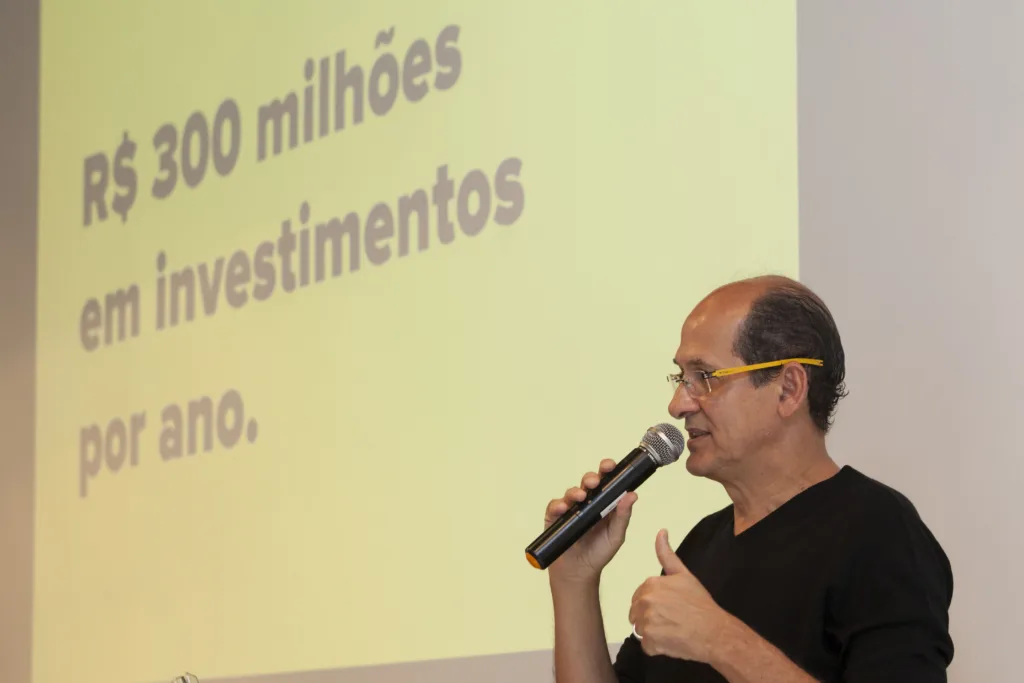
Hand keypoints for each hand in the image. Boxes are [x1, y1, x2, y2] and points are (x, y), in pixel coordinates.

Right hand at [543, 459, 637, 583]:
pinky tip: (563, 508)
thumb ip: (623, 515)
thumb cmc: (599, 552)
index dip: (608, 471)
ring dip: (575, 491)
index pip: (606, 481)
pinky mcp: (555, 517)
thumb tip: (633, 495)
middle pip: (588, 482)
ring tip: (580, 497)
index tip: (611, 466)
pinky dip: (558, 505)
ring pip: (571, 492)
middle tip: (595, 482)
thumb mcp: (616, 535)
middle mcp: (586, 502)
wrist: (579, 572)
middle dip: (591, 478)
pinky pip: (555, 506)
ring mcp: (570, 508)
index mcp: (603, 502)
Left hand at [628, 529, 728, 661]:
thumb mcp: (684, 575)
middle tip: (671, 620)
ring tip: (672, 630)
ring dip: (653, 633)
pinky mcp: (650, 641)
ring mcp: (646, 622)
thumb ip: (667, 555)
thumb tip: (660, 531)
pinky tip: (671, 641)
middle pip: (636, 613)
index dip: (654, 604)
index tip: (670, 608)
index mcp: (650, 584)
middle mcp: (645, 601)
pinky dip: (656, 647)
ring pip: (640, 629)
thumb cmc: (700, 604)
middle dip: (650, 618)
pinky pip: (646, 645)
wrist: (715, 631)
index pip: (639, 597)